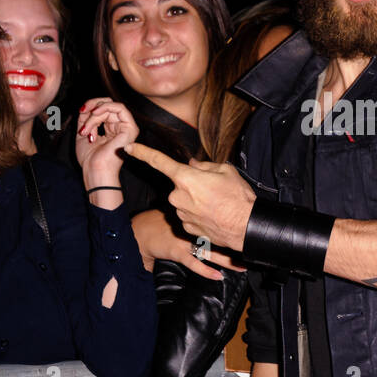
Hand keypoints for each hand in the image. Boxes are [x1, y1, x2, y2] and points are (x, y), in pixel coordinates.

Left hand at [76, 98, 138, 198]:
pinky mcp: (131, 128)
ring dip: (94, 115)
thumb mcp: (84, 131)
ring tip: (87, 129)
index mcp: (112, 129)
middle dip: (92, 107)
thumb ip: (86, 117)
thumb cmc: (90, 158)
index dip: (92, 105)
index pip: (105, 109)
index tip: (81, 110)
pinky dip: (105, 108)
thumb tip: (86, 106)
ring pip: (111, 107)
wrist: (95, 170)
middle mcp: (121, 127)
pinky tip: (95, 114)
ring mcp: (127, 128)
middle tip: (83, 115)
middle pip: (108, 105)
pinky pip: (120, 108)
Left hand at [124, 142, 255, 251]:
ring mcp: (181, 214)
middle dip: (193, 184)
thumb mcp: (226, 171)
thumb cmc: (238, 198)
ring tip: (217, 204)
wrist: (246, 227)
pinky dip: (199, 214)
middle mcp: (178, 196)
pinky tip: (214, 216)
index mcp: (186, 178)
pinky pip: (189, 215)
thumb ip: (204, 166)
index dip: (143, 153)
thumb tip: (193, 166)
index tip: (130, 148)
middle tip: (214, 189)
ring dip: (197, 200)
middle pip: (180, 185)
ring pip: (185, 201)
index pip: (159, 162)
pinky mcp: (186, 228)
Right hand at [130, 209, 245, 277]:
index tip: (248, 225)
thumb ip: (196, 205)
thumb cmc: (161, 219)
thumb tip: (211, 199)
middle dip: (235, 242)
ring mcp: (185, 241)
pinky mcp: (177, 252)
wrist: (141, 231)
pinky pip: (193, 263)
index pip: (217, 216)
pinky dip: (206, 271)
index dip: (232, 221)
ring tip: (242, 266)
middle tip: (251, 247)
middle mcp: (193, 227)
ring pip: (210, 252)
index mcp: (195, 214)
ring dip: (227, 260)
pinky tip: (218, 276)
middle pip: (218, 235)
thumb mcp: (180, 207)